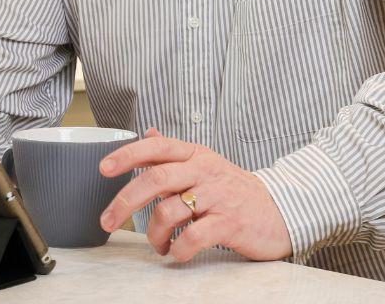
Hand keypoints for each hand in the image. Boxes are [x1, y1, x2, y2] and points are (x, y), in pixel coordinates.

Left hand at [99, 128, 292, 261]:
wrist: (281, 211)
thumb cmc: (235, 191)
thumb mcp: (206, 164)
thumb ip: (174, 153)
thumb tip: (146, 132)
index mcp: (196, 155)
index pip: (157, 147)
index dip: (128, 155)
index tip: (103, 168)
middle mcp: (205, 171)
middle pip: (156, 179)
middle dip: (125, 200)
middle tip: (107, 220)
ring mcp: (218, 197)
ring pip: (170, 212)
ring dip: (154, 234)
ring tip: (159, 245)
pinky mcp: (230, 223)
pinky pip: (193, 237)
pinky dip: (178, 249)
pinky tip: (176, 253)